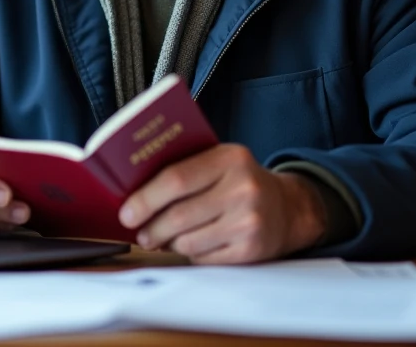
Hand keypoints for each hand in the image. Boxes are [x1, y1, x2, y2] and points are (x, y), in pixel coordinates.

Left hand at [118, 144, 325, 263]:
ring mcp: (249, 222)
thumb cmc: (240, 181)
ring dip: (168, 243)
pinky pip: (204, 258)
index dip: (145, 199)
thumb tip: (134, 191)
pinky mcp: (251, 250)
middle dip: (151, 228)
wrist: (289, 208)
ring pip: (188, 241)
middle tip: (139, 233)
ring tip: (162, 238)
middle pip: (179, 215)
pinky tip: (193, 243)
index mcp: (230, 158)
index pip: (176, 179)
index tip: (126, 213)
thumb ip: (184, 168)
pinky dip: (191, 253)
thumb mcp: (219, 161)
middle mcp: (243, 189)